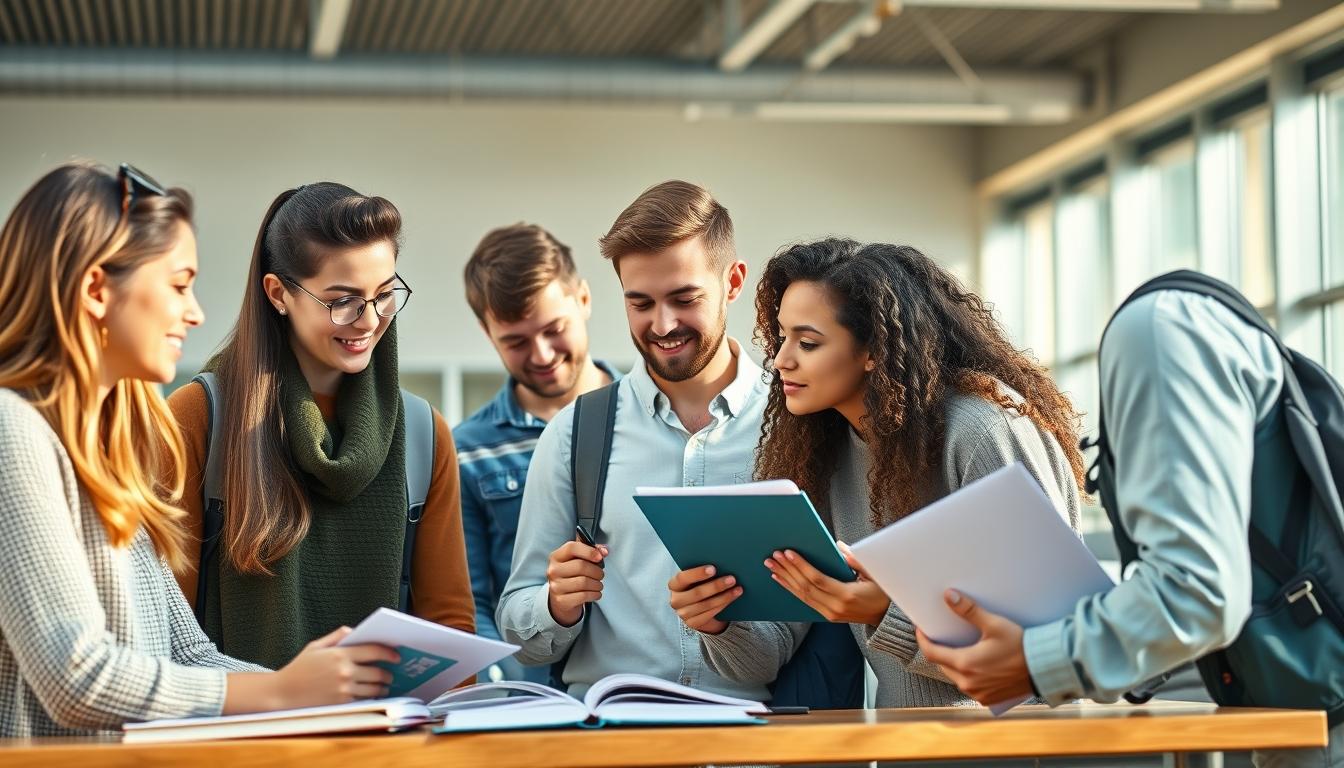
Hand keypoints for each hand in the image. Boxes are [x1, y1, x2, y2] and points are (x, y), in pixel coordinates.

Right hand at [271, 626, 399, 707]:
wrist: (282, 693)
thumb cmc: (298, 668)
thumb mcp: (315, 646)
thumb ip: (337, 636)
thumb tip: (355, 630)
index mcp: (340, 654)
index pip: (373, 650)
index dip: (389, 652)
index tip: (396, 655)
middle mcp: (344, 671)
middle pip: (378, 672)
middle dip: (388, 673)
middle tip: (391, 673)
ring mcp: (344, 689)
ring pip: (374, 688)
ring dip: (383, 687)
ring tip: (385, 686)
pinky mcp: (341, 703)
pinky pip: (364, 700)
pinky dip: (371, 697)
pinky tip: (372, 695)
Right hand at [546, 538, 607, 626]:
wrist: (562, 599)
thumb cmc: (572, 576)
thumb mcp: (578, 560)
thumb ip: (591, 551)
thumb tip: (604, 551)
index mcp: (556, 556)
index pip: (571, 548)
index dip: (589, 551)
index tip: (600, 557)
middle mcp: (553, 570)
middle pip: (581, 566)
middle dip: (597, 571)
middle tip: (600, 574)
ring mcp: (556, 586)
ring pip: (584, 582)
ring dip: (597, 584)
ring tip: (598, 585)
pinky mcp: (562, 600)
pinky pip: (584, 596)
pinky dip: (595, 594)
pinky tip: (595, 593)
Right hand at [668, 565, 741, 634]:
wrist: (700, 608)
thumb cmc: (700, 585)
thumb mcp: (698, 578)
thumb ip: (704, 572)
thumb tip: (722, 562)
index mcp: (674, 584)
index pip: (682, 578)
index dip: (697, 573)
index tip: (713, 568)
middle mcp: (676, 600)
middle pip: (696, 593)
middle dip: (716, 586)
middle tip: (732, 579)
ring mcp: (683, 614)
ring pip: (705, 605)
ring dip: (724, 597)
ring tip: (738, 589)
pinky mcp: (693, 623)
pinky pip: (710, 614)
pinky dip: (723, 605)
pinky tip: (732, 598)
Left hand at [765, 542, 889, 625]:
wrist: (888, 617)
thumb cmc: (882, 591)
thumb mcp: (874, 573)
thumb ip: (855, 560)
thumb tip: (837, 548)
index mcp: (846, 595)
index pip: (817, 579)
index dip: (801, 565)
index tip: (788, 553)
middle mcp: (835, 607)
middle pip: (805, 587)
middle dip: (787, 570)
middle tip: (773, 556)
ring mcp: (830, 614)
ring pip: (802, 595)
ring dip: (785, 579)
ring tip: (771, 565)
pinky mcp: (827, 616)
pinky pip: (806, 601)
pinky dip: (791, 589)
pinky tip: (781, 579)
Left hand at [916, 589, 1033, 705]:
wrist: (1045, 668)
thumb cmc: (1021, 646)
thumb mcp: (994, 624)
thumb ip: (969, 610)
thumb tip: (948, 596)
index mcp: (965, 664)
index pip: (931, 653)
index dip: (923, 640)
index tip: (921, 629)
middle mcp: (968, 683)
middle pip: (942, 664)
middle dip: (939, 650)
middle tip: (941, 636)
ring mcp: (978, 693)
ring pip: (954, 677)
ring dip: (952, 663)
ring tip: (958, 648)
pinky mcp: (988, 699)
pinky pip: (968, 686)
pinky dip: (967, 675)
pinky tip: (974, 664)